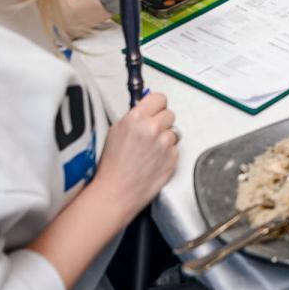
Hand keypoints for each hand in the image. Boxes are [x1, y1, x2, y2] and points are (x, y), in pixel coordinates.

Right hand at [91, 91, 181, 213]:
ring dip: (166, 138)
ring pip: (175, 131)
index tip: (155, 110)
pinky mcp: (173, 158)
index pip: (160, 98)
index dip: (157, 106)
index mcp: (137, 118)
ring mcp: (165, 144)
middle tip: (151, 133)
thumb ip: (134, 117)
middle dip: (162, 122)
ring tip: (151, 150)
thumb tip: (146, 109)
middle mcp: (153, 128)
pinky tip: (154, 160)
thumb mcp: (116, 131)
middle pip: (170, 114)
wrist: (116, 191)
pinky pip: (176, 149)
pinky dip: (168, 153)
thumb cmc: (112, 166)